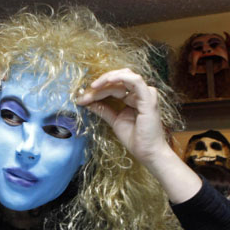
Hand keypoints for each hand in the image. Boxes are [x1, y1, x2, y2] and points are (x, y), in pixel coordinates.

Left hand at [77, 68, 200, 202]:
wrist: (147, 153)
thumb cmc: (135, 139)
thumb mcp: (114, 121)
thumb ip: (104, 109)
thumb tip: (88, 102)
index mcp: (133, 97)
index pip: (114, 86)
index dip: (97, 90)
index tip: (81, 99)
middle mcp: (140, 93)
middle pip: (118, 79)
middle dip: (100, 85)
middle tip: (85, 94)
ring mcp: (146, 94)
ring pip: (124, 77)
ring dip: (106, 81)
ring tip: (93, 88)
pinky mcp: (148, 99)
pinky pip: (135, 81)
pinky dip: (120, 78)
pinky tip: (107, 81)